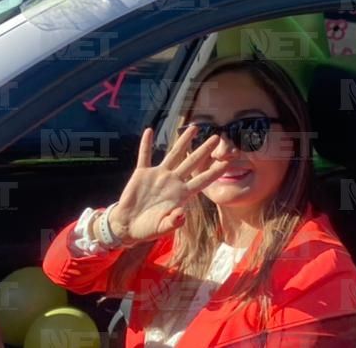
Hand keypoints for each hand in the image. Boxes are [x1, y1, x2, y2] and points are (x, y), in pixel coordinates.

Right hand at [107, 126, 227, 244]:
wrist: (128, 225)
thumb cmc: (147, 229)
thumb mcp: (161, 228)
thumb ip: (172, 222)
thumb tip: (181, 215)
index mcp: (181, 195)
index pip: (202, 180)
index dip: (214, 172)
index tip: (227, 162)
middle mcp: (173, 181)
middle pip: (192, 162)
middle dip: (204, 150)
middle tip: (216, 137)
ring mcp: (158, 175)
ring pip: (174, 154)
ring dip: (183, 141)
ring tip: (193, 127)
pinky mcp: (142, 173)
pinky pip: (145, 156)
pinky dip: (146, 144)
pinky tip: (149, 131)